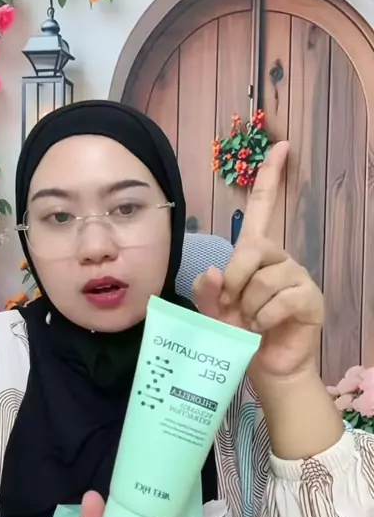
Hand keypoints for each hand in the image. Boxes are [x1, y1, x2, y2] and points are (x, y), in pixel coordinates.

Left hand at [193, 142, 323, 380]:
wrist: (267, 370)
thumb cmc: (241, 337)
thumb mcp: (214, 314)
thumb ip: (206, 294)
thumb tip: (211, 272)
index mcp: (257, 256)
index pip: (265, 209)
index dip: (271, 178)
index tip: (281, 146)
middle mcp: (280, 259)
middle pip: (254, 247)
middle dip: (235, 278)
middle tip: (231, 305)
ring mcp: (298, 278)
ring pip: (265, 279)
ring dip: (249, 307)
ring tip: (251, 323)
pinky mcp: (310, 298)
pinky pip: (281, 299)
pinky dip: (264, 318)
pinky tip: (265, 329)